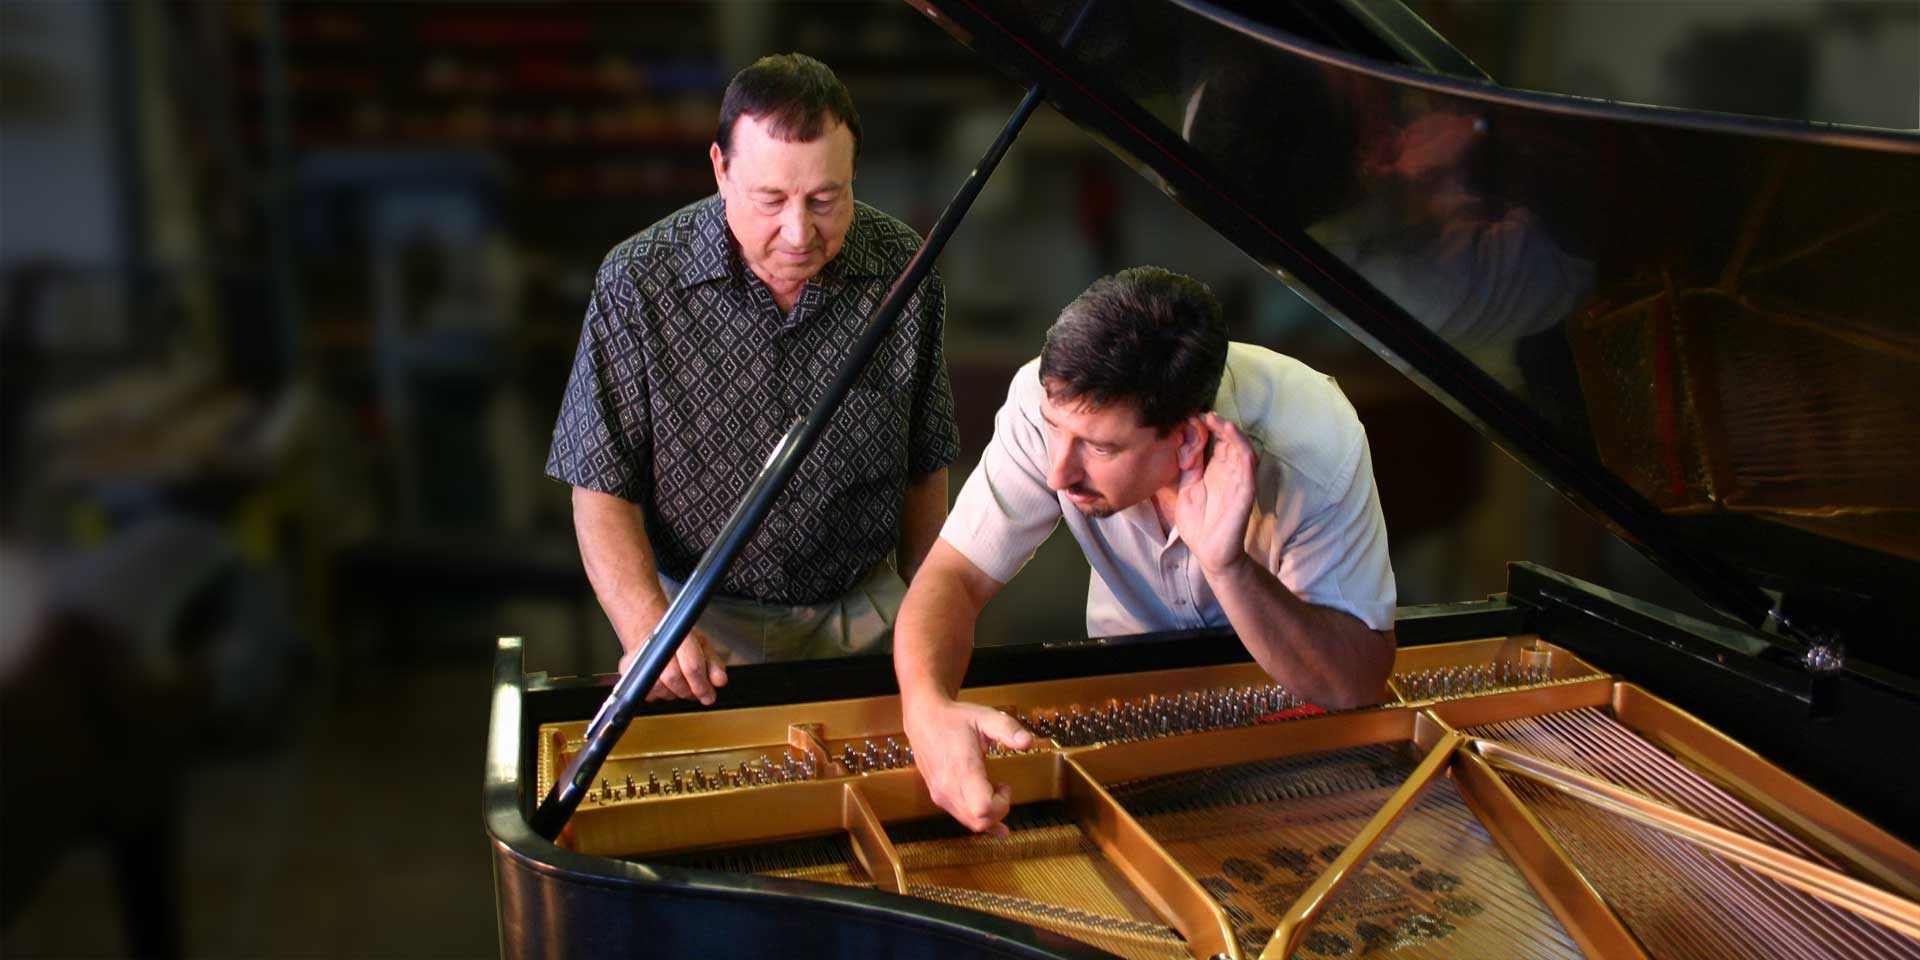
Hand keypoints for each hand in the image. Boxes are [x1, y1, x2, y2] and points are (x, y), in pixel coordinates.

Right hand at [622, 628, 728, 704]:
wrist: (650, 632)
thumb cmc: (678, 640)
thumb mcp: (702, 646)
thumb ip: (714, 664)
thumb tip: (719, 682)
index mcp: (678, 637)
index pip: (691, 666)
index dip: (702, 685)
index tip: (709, 696)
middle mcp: (656, 647)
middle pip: (674, 679)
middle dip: (689, 690)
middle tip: (696, 690)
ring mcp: (640, 660)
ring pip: (662, 690)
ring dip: (676, 692)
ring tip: (681, 682)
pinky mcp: (629, 673)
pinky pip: (650, 694)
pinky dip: (662, 693)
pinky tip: (666, 682)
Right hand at [902, 697, 1032, 835]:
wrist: (924, 719)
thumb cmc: (955, 718)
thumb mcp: (985, 716)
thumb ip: (1008, 729)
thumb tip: (1028, 742)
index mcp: (962, 769)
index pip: (982, 808)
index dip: (1001, 805)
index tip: (1005, 785)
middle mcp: (948, 787)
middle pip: (978, 820)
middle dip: (998, 811)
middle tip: (1002, 788)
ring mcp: (941, 794)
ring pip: (969, 823)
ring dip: (989, 815)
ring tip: (992, 790)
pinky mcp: (938, 796)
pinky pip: (960, 817)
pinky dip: (977, 819)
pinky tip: (994, 824)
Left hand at [1172, 413, 1256, 576]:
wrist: (1208, 553)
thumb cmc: (1199, 523)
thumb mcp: (1186, 487)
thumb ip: (1189, 464)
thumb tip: (1183, 438)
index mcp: (1215, 470)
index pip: (1214, 441)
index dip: (1205, 426)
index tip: (1189, 416)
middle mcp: (1229, 471)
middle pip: (1228, 440)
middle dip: (1216, 424)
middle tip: (1201, 412)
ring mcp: (1239, 479)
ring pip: (1240, 447)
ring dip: (1230, 430)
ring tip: (1216, 418)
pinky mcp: (1246, 490)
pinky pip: (1248, 464)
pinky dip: (1241, 446)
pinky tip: (1231, 434)